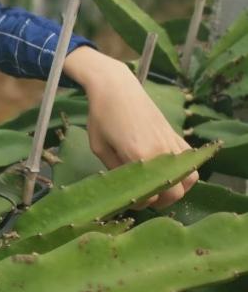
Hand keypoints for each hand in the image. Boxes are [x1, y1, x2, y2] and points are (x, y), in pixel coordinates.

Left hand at [63, 47, 198, 209]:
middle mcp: (162, 153)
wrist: (116, 87)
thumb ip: (115, 172)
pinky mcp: (177, 134)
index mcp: (140, 157)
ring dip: (177, 188)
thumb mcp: (99, 148)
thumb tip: (125, 190)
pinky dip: (185, 171)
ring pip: (189, 179)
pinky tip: (168, 171)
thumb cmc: (101, 116)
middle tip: (143, 196)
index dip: (139, 203)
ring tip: (158, 185)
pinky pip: (191, 160)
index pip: (150, 196)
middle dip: (160, 201)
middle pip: (175, 193)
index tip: (128, 200)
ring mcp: (173, 143)